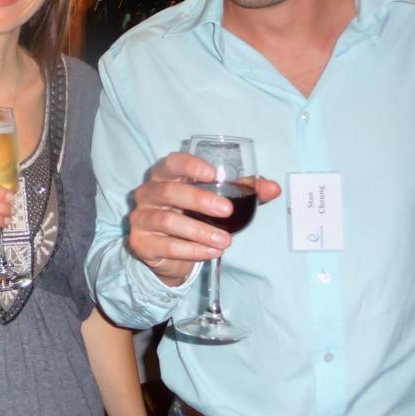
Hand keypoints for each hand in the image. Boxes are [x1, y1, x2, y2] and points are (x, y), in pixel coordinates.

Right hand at [127, 151, 279, 284]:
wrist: (168, 253)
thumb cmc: (192, 215)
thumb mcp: (218, 200)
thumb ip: (244, 191)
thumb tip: (273, 188)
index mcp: (165, 175)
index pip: (171, 162)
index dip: (190, 165)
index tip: (212, 174)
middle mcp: (148, 193)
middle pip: (169, 191)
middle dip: (199, 200)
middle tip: (227, 211)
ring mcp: (141, 218)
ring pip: (167, 221)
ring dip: (200, 231)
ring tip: (226, 241)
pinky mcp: (141, 242)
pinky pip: (167, 246)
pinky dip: (192, 250)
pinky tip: (212, 252)